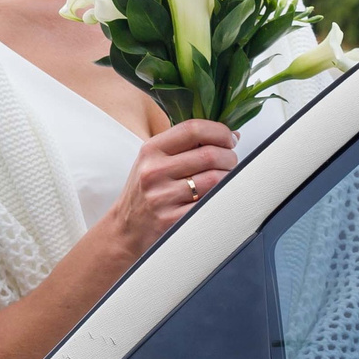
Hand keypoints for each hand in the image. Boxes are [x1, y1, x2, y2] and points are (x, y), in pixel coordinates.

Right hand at [105, 119, 237, 256]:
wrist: (126, 229)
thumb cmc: (145, 192)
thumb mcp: (154, 160)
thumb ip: (187, 145)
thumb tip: (232, 135)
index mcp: (151, 150)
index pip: (193, 129)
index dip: (219, 131)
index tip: (229, 139)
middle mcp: (155, 171)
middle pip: (209, 155)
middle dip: (229, 157)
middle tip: (230, 162)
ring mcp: (163, 197)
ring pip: (215, 179)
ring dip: (228, 178)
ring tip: (224, 179)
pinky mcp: (172, 220)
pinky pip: (209, 203)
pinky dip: (220, 198)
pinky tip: (215, 197)